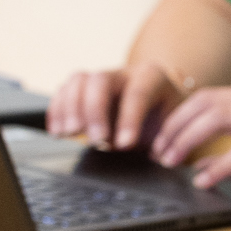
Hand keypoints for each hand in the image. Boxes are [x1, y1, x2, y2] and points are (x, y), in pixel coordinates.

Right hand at [46, 62, 192, 151]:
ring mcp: (101, 77)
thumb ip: (168, 141)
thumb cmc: (165, 120)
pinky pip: (63, 90)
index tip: (124, 145)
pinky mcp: (82, 88)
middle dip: (94, 110)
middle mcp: (124, 73)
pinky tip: (57, 131)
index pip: (138, 93)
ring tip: (70, 133)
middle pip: (101, 80)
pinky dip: (57, 110)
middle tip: (95, 139)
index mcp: (152, 77)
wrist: (157, 107)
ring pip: (78, 80)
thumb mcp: (174, 128)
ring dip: (70, 108)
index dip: (129, 119)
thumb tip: (159, 158)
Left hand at [150, 73, 230, 201]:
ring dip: (188, 141)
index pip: (210, 96)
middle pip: (208, 102)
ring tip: (172, 162)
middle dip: (175, 127)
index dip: (179, 117)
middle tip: (157, 152)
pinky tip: (204, 179)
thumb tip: (201, 168)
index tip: (161, 141)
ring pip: (221, 118)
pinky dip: (219, 165)